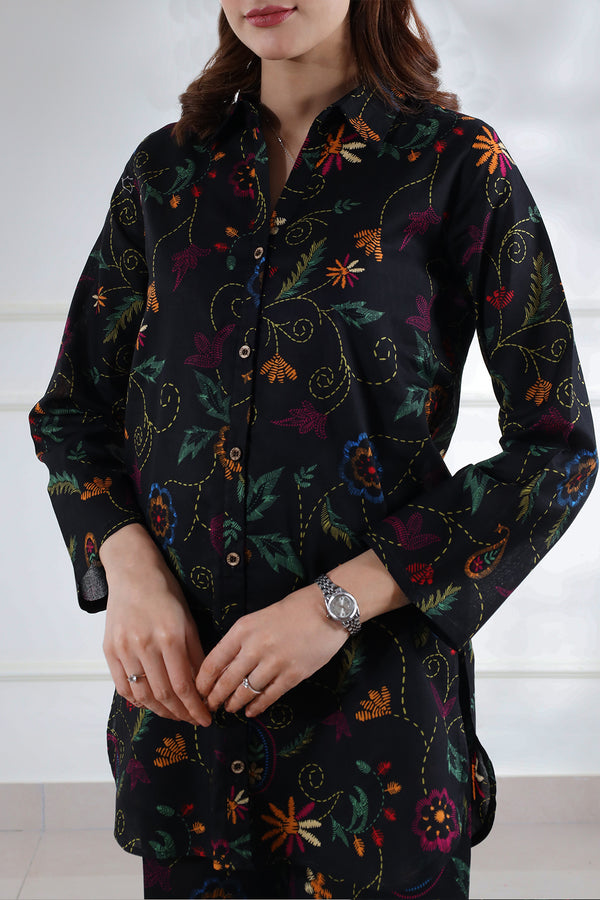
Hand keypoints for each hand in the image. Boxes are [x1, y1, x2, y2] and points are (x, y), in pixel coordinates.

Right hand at [101, 524, 210, 726]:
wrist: (132, 573)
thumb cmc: (165, 593)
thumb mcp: (188, 620)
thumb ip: (195, 653)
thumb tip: (203, 686)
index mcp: (170, 636)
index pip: (184, 685)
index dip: (195, 708)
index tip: (206, 719)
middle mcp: (145, 645)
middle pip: (163, 695)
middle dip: (181, 714)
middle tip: (192, 720)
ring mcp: (124, 649)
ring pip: (142, 695)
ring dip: (160, 711)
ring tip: (174, 714)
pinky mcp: (109, 650)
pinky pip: (122, 687)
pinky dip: (137, 700)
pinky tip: (150, 703)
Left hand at [195, 583, 347, 717]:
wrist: (327, 610)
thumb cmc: (292, 610)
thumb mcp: (259, 618)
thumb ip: (242, 640)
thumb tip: (224, 665)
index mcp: (243, 630)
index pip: (214, 661)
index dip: (203, 681)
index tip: (198, 690)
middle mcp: (255, 647)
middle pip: (227, 680)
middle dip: (215, 697)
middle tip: (210, 706)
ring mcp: (274, 663)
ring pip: (246, 691)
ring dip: (235, 703)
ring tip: (230, 708)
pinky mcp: (293, 676)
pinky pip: (268, 696)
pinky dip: (257, 706)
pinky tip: (251, 711)